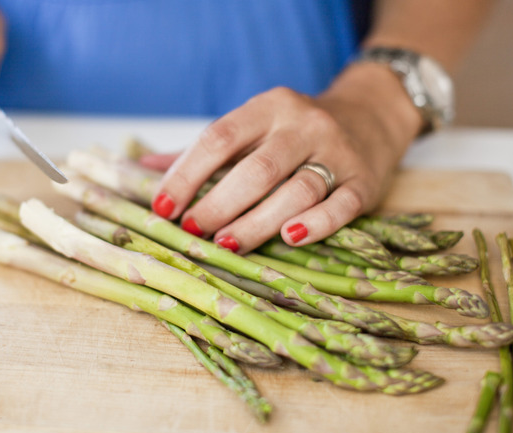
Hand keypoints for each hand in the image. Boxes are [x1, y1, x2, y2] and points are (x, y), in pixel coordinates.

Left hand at [148, 63, 422, 253]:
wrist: (371, 116)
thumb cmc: (292, 132)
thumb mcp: (251, 129)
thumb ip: (201, 152)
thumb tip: (141, 170)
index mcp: (268, 107)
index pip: (219, 137)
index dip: (186, 174)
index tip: (162, 207)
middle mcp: (303, 124)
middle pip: (257, 168)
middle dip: (219, 203)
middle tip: (192, 232)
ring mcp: (337, 152)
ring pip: (297, 190)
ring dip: (257, 221)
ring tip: (227, 244)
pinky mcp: (364, 181)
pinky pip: (340, 205)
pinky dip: (316, 224)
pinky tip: (290, 238)